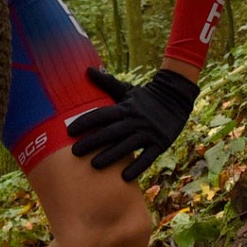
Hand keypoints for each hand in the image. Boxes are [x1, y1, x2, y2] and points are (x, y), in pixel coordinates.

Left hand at [66, 67, 197, 179]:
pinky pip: (147, 157)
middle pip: (111, 132)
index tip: (69, 131)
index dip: (86, 122)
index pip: (102, 114)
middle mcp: (135, 120)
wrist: (176, 97)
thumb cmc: (146, 96)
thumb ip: (106, 83)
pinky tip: (124, 177)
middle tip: (75, 152)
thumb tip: (87, 69)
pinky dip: (137, 167)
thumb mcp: (127, 89)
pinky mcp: (160, 143)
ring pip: (127, 146)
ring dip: (110, 156)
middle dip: (92, 142)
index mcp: (125, 107)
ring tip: (94, 165)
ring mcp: (148, 132)